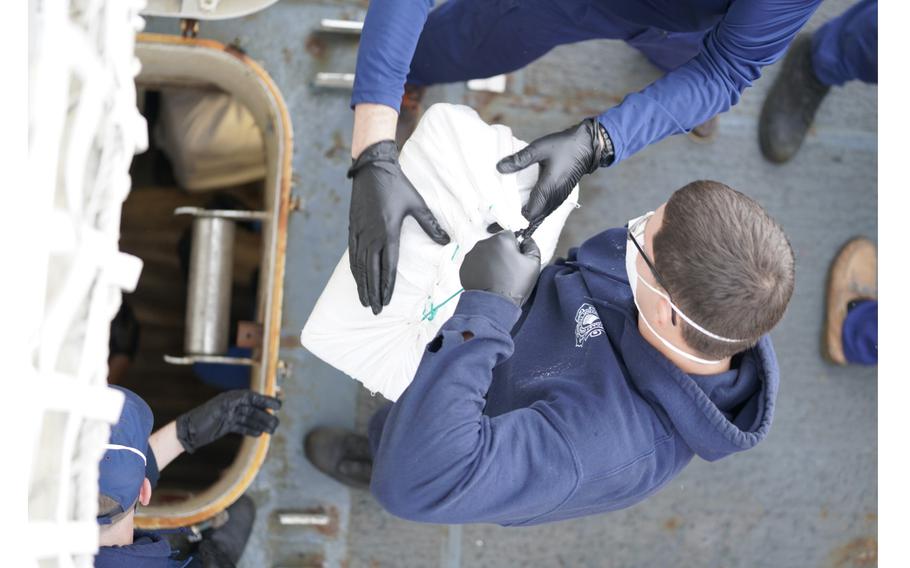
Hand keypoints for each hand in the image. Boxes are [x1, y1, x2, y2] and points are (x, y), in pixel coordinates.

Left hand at [176, 390, 281, 452]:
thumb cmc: (200, 418)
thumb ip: (232, 404)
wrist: (188, 432)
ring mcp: (230, 415)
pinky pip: (242, 426)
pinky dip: (250, 429)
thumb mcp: (217, 409)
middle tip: (276, 424)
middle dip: (266, 416)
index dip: (266, 401)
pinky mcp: (226, 424)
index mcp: (231, 398)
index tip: (279, 406)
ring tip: (271, 430)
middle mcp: (232, 405)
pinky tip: (259, 433)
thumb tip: (247, 399)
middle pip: (253, 410)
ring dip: (261, 424)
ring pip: (249, 419)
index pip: (253, 398)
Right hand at [348, 140, 449, 314]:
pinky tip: (357, 280)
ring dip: (362, 286)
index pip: (388, 266)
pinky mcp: (352, 228)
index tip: (387, 301)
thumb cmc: (398, 186)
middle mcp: (371, 235)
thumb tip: (446, 240)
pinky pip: (352, 255)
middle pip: (371, 271)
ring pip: (360, 266)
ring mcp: (360, 232)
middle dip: (374, 293)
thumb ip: (430, 225)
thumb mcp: (417, 204)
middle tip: (376, 310)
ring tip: (365, 302)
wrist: (373, 168)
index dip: (387, 285)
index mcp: (388, 231)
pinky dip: (354, 270)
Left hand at [460, 231, 540, 305]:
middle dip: (502, 253)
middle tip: (507, 271)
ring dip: (490, 261)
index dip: (516, 248)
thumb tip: (527, 240)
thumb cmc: (515, 285)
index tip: (516, 261)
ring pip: (484, 253)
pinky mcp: (464, 267)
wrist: (494, 305)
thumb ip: (532, 246)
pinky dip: (480, 270)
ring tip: (497, 278)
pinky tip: (487, 281)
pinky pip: (475, 264)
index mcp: (501, 239)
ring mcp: (471, 256)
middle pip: (496, 244)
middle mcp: (483, 243)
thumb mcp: (533, 264)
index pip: (511, 236)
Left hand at [496, 118, 604, 234]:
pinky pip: (545, 211)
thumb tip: (499, 168)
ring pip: (540, 216)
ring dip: (524, 222)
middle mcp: (553, 198)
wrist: (587, 147)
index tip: (497, 224)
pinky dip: (533, 215)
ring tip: (505, 225)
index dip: (513, 220)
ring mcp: (558, 199)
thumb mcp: (539, 149)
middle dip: (515, 224)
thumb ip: (519, 159)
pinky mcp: (559, 196)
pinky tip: (523, 215)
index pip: (529, 213)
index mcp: (548, 189)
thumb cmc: (564, 146)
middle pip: (533, 219)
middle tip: (494, 228)